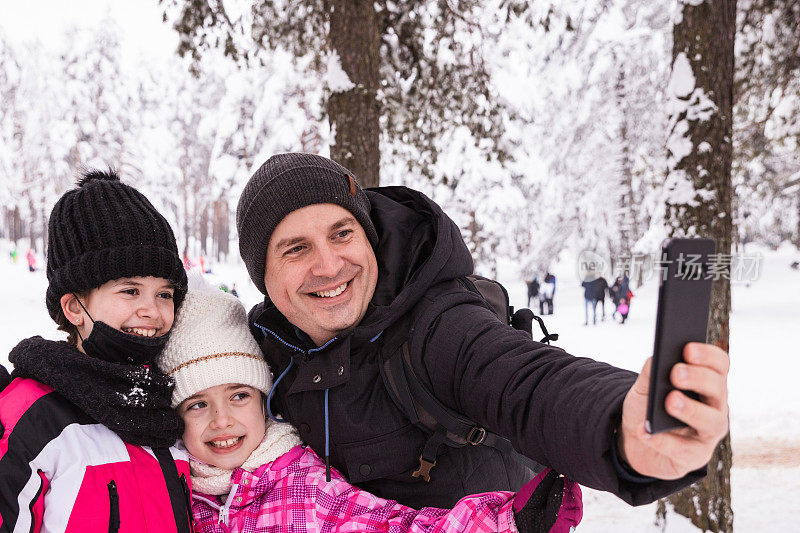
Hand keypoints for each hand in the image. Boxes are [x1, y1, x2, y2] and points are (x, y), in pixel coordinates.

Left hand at [618, 343, 728, 478]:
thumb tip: (656, 358)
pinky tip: (645, 431)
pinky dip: (663, 440)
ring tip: (670, 401)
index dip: (708, 356)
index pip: (719, 365)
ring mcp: (708, 432)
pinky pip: (684, 450)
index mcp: (706, 382)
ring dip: (691, 410)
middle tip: (676, 373)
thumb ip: (650, 372)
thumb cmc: (646, 407)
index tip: (687, 349)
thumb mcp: (643, 387)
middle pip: (718, 389)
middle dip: (699, 379)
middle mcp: (715, 406)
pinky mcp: (695, 456)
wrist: (634, 440)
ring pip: (712, 421)